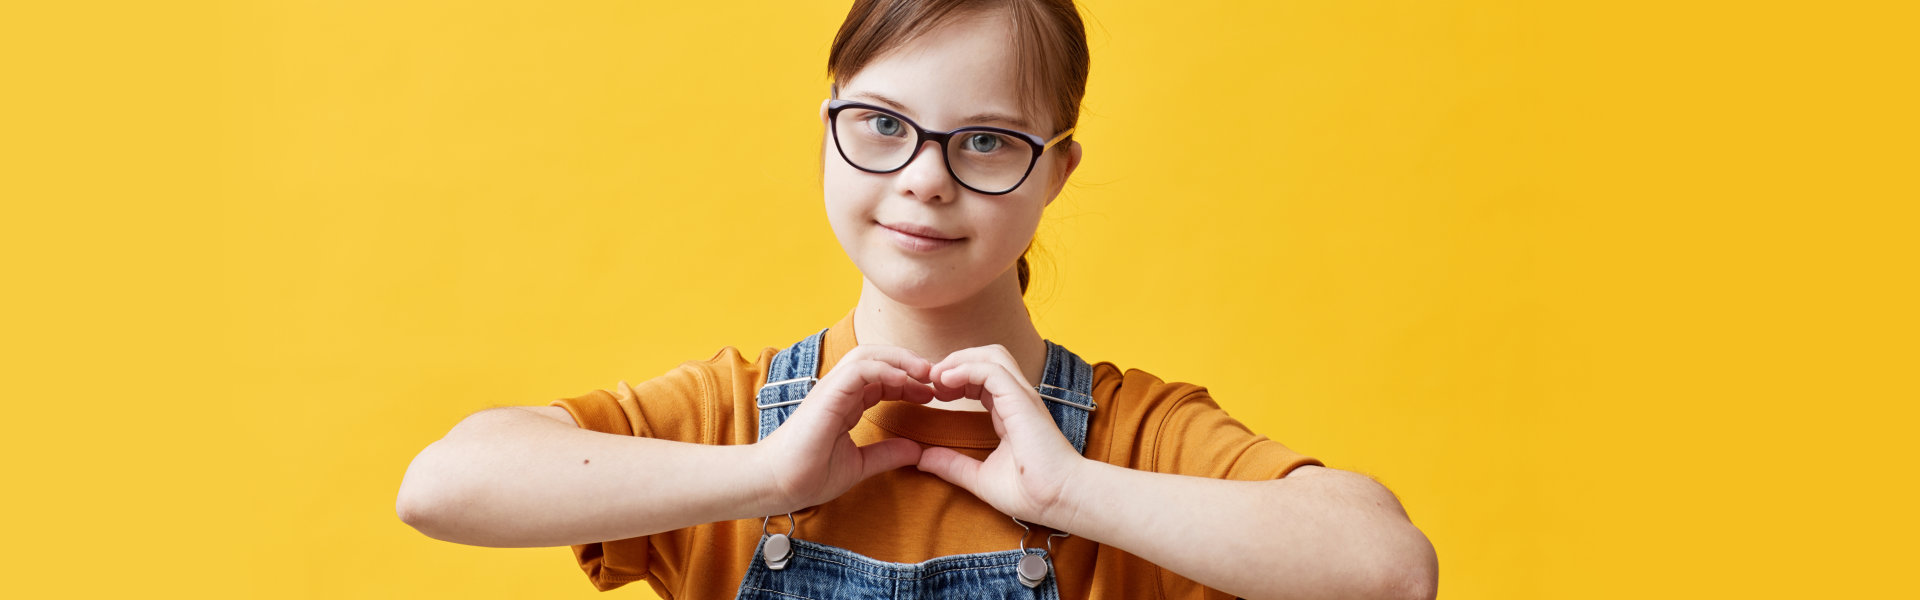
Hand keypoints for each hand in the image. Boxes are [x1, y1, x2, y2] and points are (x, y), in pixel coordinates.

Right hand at [754, 345, 934, 514]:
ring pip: (869, 355)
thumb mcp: (859, 464)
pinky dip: (884, 369)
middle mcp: (839, 391)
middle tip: (935, 378)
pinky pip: (859, 369)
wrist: (778, 484)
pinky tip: (904, 380)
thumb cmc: (809, 475)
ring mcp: (832, 389)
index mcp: (846, 404)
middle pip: (878, 359)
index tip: (931, 395)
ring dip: (900, 360)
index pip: (881, 379)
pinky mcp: (827, 393)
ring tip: (925, 372)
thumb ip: (886, 454)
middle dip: (909, 363)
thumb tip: (917, 451)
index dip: (908, 382)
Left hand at [915, 345, 1087, 528]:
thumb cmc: (1031, 492)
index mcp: (1010, 411)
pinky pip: (992, 370)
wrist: (1059, 500)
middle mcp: (1017, 398)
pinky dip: (966, 369)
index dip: (956, 377)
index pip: (983, 377)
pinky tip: (946, 382)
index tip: (934, 394)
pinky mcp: (1022, 401)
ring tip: (937, 379)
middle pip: (986, 356)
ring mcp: (1022, 397)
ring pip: (991, 355)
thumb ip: (952, 465)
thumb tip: (921, 460)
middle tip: (931, 383)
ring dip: (959, 360)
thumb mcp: (980, 477)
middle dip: (955, 361)